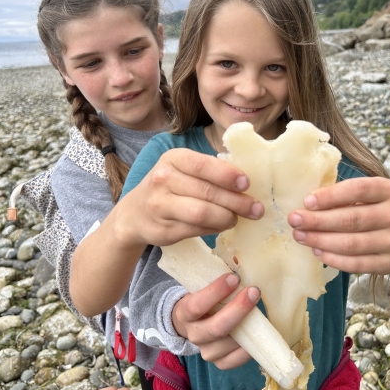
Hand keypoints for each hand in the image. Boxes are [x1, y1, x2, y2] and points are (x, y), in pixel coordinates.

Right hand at [118, 148, 263, 249]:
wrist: (133, 215)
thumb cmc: (168, 187)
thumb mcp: (181, 170)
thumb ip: (207, 171)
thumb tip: (246, 182)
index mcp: (173, 159)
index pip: (203, 165)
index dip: (227, 175)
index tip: (247, 183)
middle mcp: (163, 179)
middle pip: (208, 192)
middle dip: (237, 201)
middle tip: (256, 209)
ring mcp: (161, 205)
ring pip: (203, 213)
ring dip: (227, 217)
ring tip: (237, 218)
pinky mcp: (163, 230)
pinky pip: (197, 229)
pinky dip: (215, 228)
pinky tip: (222, 225)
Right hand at [172, 273, 260, 368]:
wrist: (191, 323)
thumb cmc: (203, 299)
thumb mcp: (202, 286)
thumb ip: (218, 277)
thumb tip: (238, 261)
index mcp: (185, 313)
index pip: (197, 305)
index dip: (215, 291)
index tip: (234, 277)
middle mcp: (193, 334)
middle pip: (216, 328)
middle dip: (237, 310)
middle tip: (253, 292)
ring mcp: (206, 351)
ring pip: (227, 344)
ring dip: (247, 328)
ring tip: (260, 310)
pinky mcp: (219, 362)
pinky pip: (234, 360)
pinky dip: (248, 349)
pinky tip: (257, 333)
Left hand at [287, 177, 389, 274]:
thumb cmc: (382, 209)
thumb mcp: (373, 194)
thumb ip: (347, 195)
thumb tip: (308, 203)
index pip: (357, 190)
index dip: (330, 196)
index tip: (307, 201)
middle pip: (351, 220)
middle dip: (318, 221)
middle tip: (294, 220)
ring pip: (351, 244)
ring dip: (321, 241)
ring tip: (300, 236)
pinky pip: (357, 264)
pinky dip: (333, 259)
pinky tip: (317, 252)